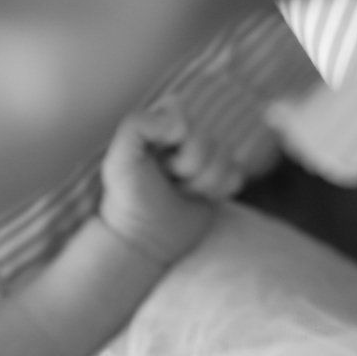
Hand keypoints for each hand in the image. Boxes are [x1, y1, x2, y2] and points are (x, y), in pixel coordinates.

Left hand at [97, 101, 230, 266]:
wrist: (144, 239)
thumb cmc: (128, 198)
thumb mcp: (119, 159)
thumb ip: (138, 125)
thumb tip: (182, 124)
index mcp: (160, 125)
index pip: (184, 116)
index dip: (175, 139)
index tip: (156, 159)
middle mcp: (184, 138)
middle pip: (206, 139)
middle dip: (187, 166)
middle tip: (168, 181)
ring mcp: (204, 159)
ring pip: (225, 156)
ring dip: (202, 182)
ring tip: (180, 192)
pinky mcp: (220, 180)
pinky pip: (237, 174)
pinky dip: (220, 190)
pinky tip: (200, 199)